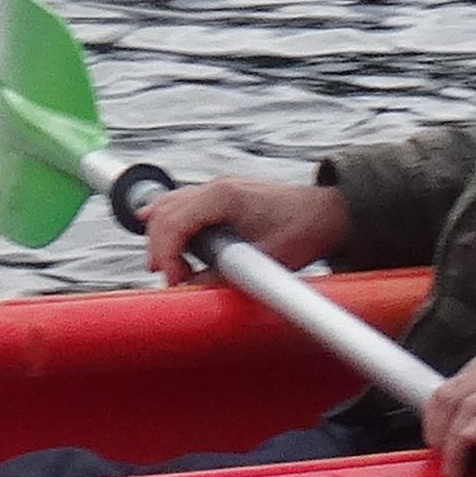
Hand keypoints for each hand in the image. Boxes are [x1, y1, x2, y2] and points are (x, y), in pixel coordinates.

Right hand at [137, 175, 348, 284]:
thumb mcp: (268, 259)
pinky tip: (148, 223)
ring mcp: (216, 190)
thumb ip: (228, 275)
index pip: (176, 221)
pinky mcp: (219, 199)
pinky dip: (165, 217)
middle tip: (169, 280)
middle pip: (165, 214)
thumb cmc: (304, 230)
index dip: (167, 253)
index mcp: (225, 196)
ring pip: (168, 206)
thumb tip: (194, 288)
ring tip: (162, 267)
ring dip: (159, 236)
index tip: (176, 280)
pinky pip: (180, 203)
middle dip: (159, 249)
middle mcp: (216, 188)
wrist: (327, 213)